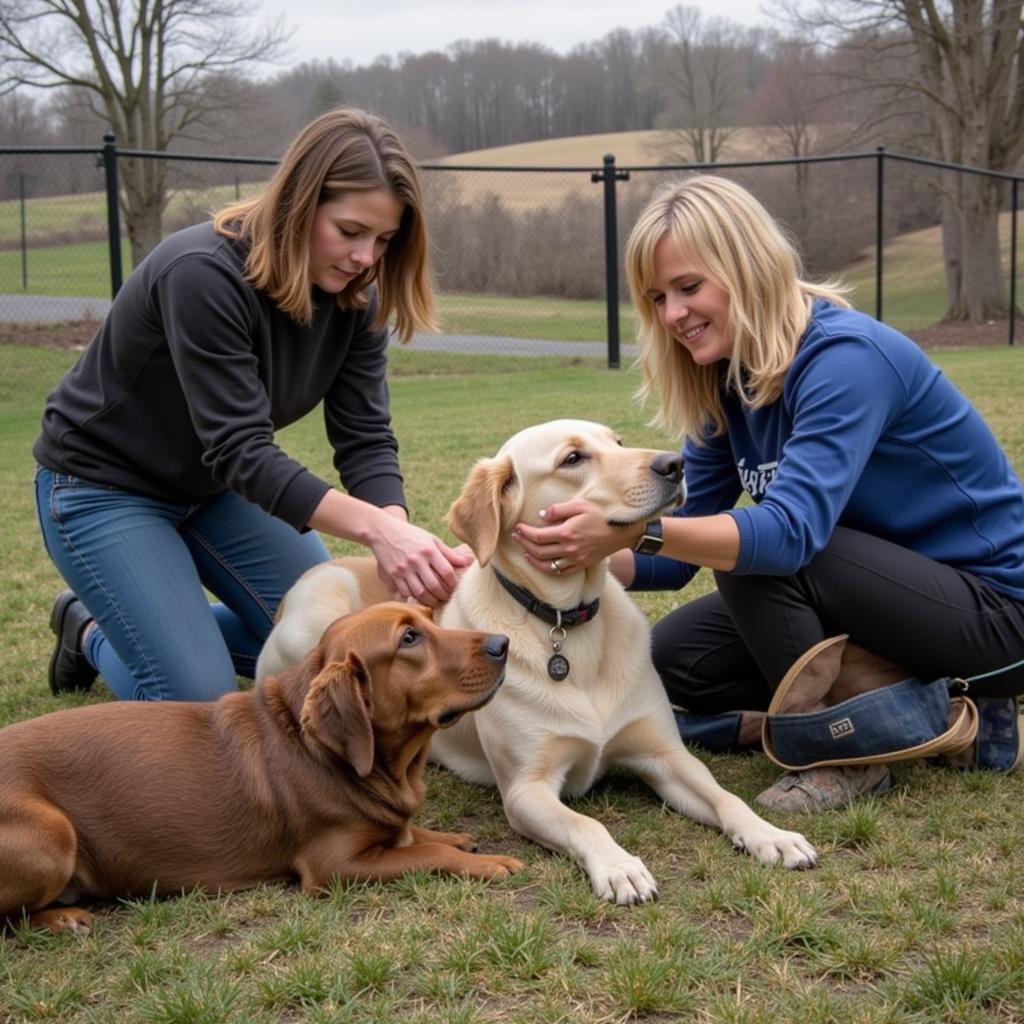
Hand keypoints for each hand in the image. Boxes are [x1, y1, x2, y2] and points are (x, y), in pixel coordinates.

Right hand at [370, 515, 472, 606]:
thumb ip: (449, 553)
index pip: (447, 572)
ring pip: (420, 592)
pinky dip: (414, 598)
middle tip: (447, 598)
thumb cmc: (411, 535)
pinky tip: (421, 597)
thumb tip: (469, 561)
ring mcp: (404, 568)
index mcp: (429, 550)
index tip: (455, 588)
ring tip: (436, 601)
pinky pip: (406, 592)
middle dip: (443, 595)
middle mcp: (417, 560)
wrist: (383, 531)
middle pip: (434, 585)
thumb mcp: (432, 540)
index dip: (453, 583)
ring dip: (430, 600)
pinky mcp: (393, 574)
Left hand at [512, 499, 641, 575]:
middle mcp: (569, 549)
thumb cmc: (601, 515)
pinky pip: (560, 571)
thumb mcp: (580, 505)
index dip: (525, 532)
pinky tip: (541, 563)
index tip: (517, 527)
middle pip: (539, 551)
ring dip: (532, 559)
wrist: (622, 531)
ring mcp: (575, 559)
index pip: (538, 536)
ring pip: (547, 565)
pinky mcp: (581, 564)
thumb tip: (542, 515)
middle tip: (516, 536)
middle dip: (524, 544)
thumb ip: (559, 509)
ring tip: (524, 551)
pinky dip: (547, 569)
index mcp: (567, 532)